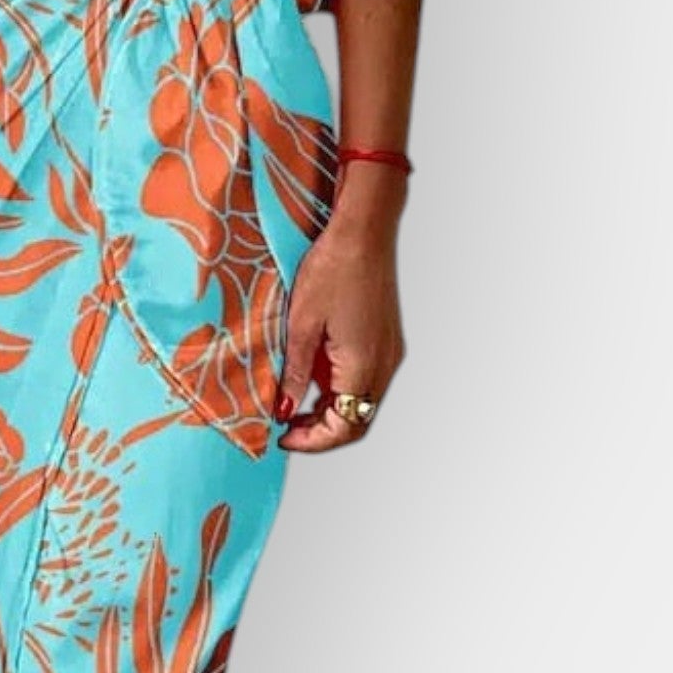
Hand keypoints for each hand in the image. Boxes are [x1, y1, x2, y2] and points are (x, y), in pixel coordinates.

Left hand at [273, 205, 406, 452]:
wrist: (363, 232)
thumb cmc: (333, 268)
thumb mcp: (300, 324)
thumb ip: (295, 372)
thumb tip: (284, 407)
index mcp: (363, 365)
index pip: (344, 427)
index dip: (313, 441)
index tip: (283, 437)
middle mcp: (384, 364)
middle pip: (357, 420)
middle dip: (322, 431)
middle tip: (287, 426)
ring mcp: (389, 351)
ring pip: (362, 401)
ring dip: (331, 411)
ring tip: (294, 403)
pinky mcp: (386, 339)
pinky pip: (366, 378)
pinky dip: (341, 389)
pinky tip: (314, 376)